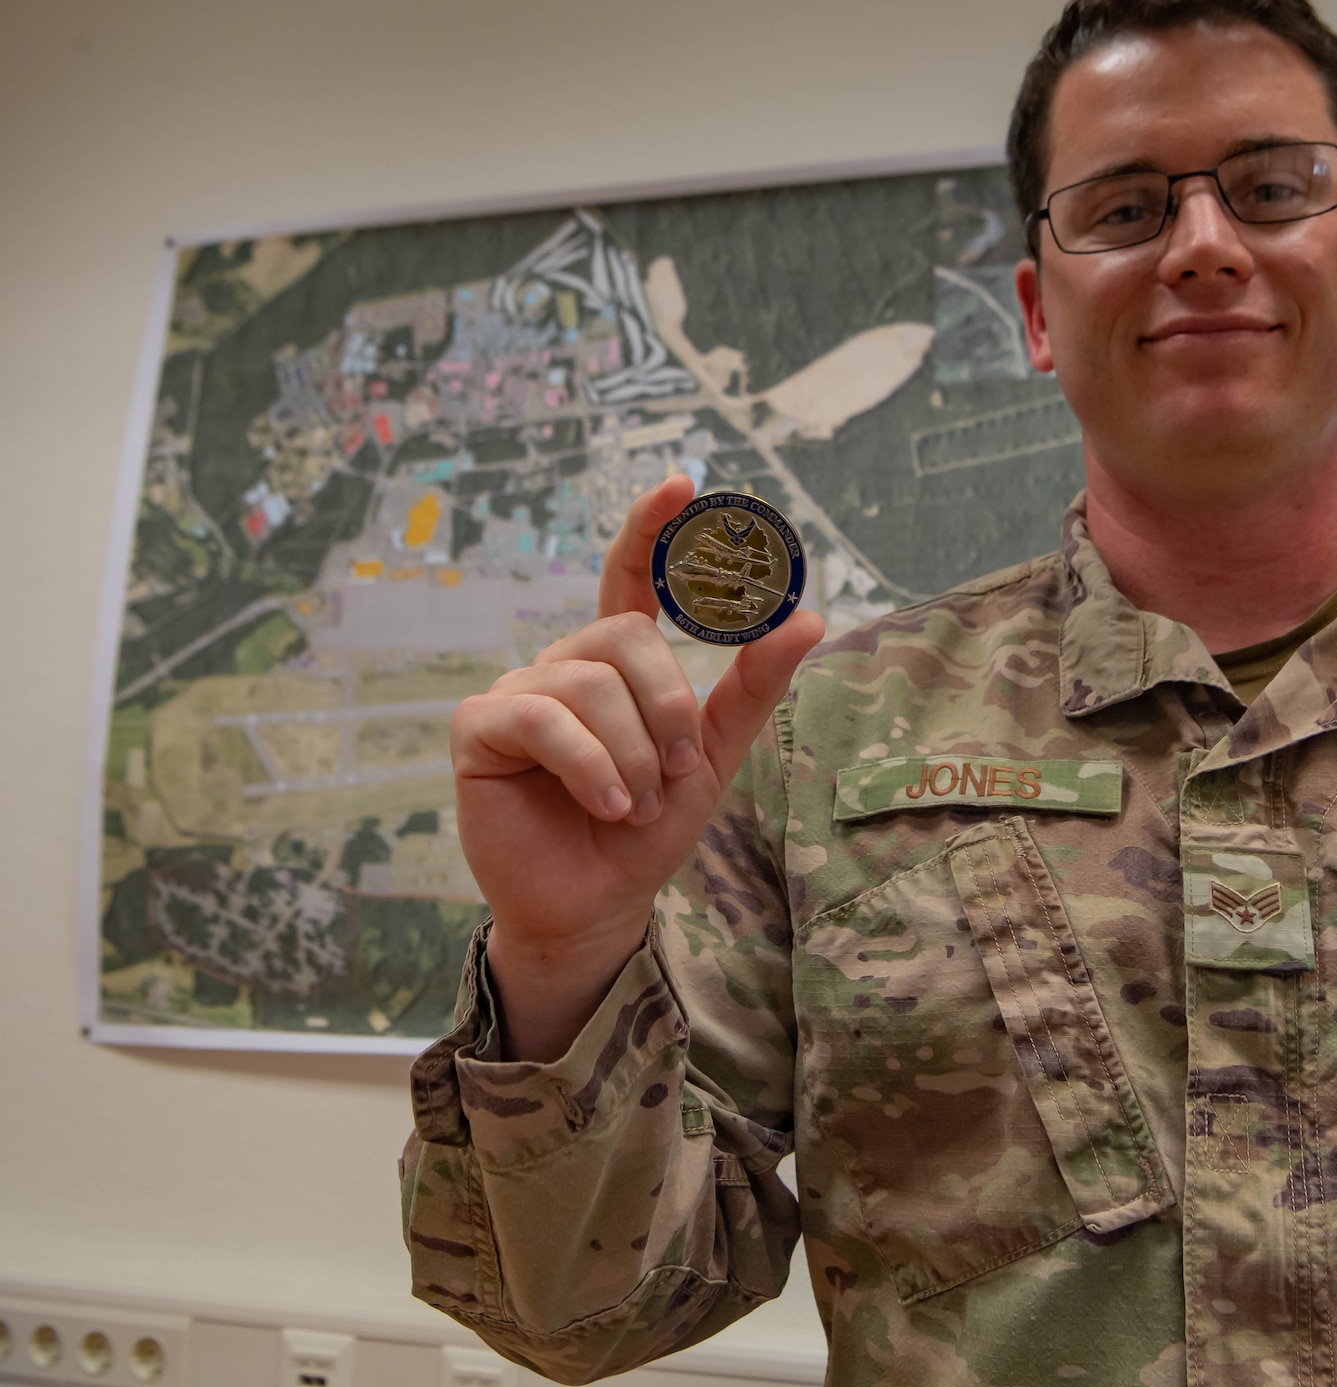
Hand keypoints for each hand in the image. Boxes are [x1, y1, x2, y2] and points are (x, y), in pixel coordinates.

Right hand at [449, 474, 824, 1056]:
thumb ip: (752, 687)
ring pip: (591, 683)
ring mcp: (518, 689)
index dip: (652, 528)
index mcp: (618, 660)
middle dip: (667, 707)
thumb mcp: (714, 755)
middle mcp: (565, 661)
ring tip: (633, 804)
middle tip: (673, 770)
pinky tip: (607, 805)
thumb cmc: (647, 826)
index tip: (684, 485)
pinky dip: (590, 767)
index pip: (632, 576)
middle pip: (626, 637)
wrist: (595, 901)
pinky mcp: (480, 727)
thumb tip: (807, 617)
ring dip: (632, 754)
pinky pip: (544, 719)